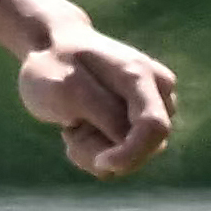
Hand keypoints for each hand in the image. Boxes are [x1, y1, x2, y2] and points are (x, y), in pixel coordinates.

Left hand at [18, 24, 178, 179]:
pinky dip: (97, 152)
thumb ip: (103, 113)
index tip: (101, 163)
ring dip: (96, 151)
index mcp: (139, 75)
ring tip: (71, 125)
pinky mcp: (142, 121)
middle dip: (104, 150)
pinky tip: (79, 130)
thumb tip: (128, 140)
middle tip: (69, 131)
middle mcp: (157, 90)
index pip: (154, 126)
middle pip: (147, 147)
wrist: (52, 48)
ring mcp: (154, 105)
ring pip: (135, 155)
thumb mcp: (65, 89)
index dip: (132, 154)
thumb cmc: (54, 67)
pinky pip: (126, 156)